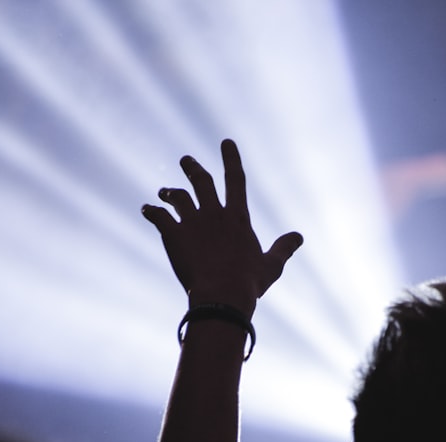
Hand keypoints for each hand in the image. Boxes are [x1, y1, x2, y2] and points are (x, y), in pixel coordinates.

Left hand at [142, 138, 302, 315]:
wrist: (222, 295)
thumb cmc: (249, 283)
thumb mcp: (272, 265)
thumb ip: (284, 248)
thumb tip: (299, 236)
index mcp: (238, 218)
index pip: (236, 180)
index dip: (231, 159)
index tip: (226, 142)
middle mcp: (214, 214)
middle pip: (202, 181)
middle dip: (193, 168)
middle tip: (186, 160)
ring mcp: (192, 223)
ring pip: (178, 197)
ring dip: (169, 191)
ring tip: (163, 191)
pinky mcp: (173, 235)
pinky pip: (158, 216)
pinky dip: (151, 211)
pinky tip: (146, 210)